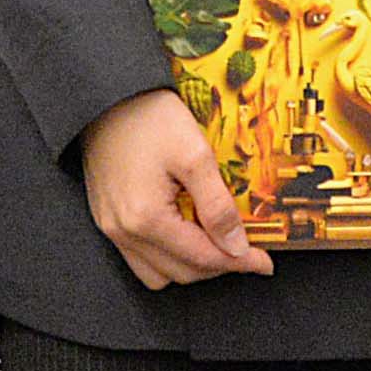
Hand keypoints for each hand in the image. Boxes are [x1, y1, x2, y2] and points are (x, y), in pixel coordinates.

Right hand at [80, 89, 272, 290]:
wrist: (107, 96)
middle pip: (181, 272)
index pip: (202, 258)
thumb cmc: (147, 117)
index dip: (239, 262)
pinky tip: (184, 232)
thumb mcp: (194, 155)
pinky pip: (139, 257)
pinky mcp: (107, 218)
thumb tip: (236, 245)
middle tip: (245, 248)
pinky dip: (167, 255)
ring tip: (214, 241)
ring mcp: (111, 227)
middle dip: (218, 265)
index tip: (263, 262)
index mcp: (145, 218)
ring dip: (191, 265)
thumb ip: (217, 205)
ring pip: (158, 273)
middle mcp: (123, 231)